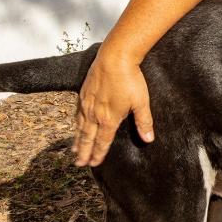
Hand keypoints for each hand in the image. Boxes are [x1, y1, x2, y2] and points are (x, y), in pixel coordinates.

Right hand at [72, 48, 152, 166]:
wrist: (115, 57)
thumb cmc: (130, 79)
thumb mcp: (141, 102)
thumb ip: (143, 122)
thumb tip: (148, 139)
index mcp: (109, 119)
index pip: (103, 141)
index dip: (98, 154)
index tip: (94, 163)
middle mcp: (95, 114)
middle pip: (88, 138)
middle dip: (83, 152)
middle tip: (79, 164)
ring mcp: (87, 103)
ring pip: (80, 126)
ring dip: (77, 140)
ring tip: (74, 150)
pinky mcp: (83, 92)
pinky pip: (77, 112)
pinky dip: (75, 123)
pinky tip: (75, 125)